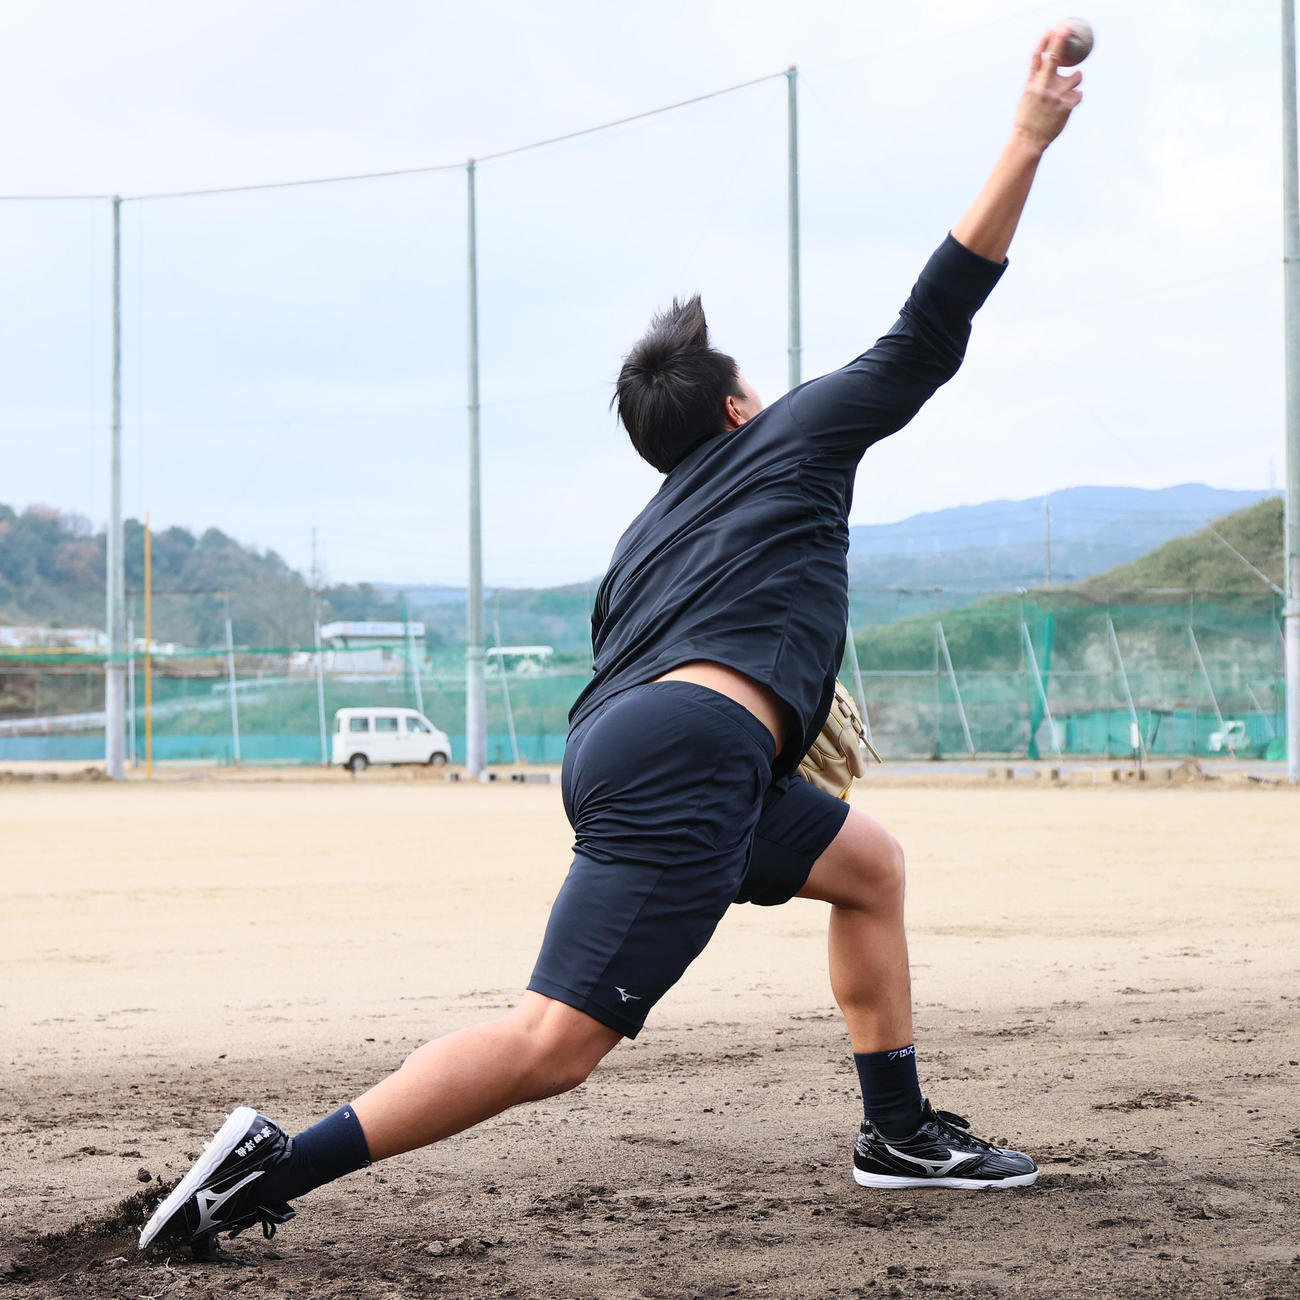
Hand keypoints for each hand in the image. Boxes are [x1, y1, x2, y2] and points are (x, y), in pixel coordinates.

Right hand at [1013, 26, 1083, 152]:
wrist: (1029, 139)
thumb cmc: (1028, 118)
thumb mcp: (1027, 97)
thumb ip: (1039, 81)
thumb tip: (1054, 66)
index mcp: (1031, 84)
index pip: (1037, 58)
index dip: (1044, 41)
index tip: (1051, 30)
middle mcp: (1043, 87)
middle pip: (1054, 58)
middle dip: (1061, 41)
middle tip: (1066, 30)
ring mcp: (1055, 96)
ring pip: (1077, 77)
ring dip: (1076, 81)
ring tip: (1067, 91)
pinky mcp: (1066, 106)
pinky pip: (1079, 94)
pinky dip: (1075, 98)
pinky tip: (1066, 107)